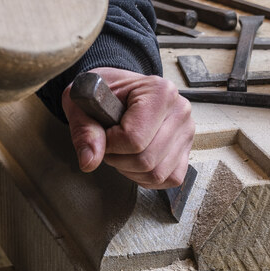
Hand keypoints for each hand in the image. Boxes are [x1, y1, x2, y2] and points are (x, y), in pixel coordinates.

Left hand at [62, 67, 193, 189]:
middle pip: (146, 160)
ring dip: (131, 171)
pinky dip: (147, 178)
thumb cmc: (102, 95)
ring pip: (157, 174)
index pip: (134, 138)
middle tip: (109, 145)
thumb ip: (85, 131)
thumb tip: (89, 161)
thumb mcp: (83, 104)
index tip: (103, 134)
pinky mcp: (186, 150)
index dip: (110, 145)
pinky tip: (134, 162)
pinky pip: (170, 178)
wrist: (116, 91)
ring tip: (122, 152)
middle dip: (119, 160)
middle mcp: (179, 110)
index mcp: (159, 92)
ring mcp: (186, 132)